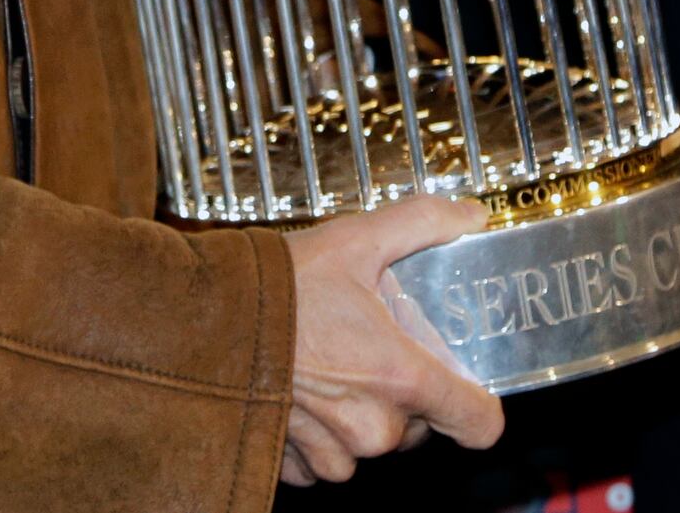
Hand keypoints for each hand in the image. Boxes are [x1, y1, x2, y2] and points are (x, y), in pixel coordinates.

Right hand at [279, 195, 503, 485]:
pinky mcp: (294, 465)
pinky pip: (325, 460)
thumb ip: (422, 223)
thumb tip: (470, 214)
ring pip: (371, 444)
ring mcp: (332, 451)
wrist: (201, 319)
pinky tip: (301, 390)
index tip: (464, 384)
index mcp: (401, 377)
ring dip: (359, 414)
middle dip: (404, 391)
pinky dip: (319, 433)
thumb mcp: (357, 239)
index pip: (478, 423)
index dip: (478, 403)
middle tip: (372, 345)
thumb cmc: (279, 284)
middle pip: (420, 427)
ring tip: (330, 365)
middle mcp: (373, 426)